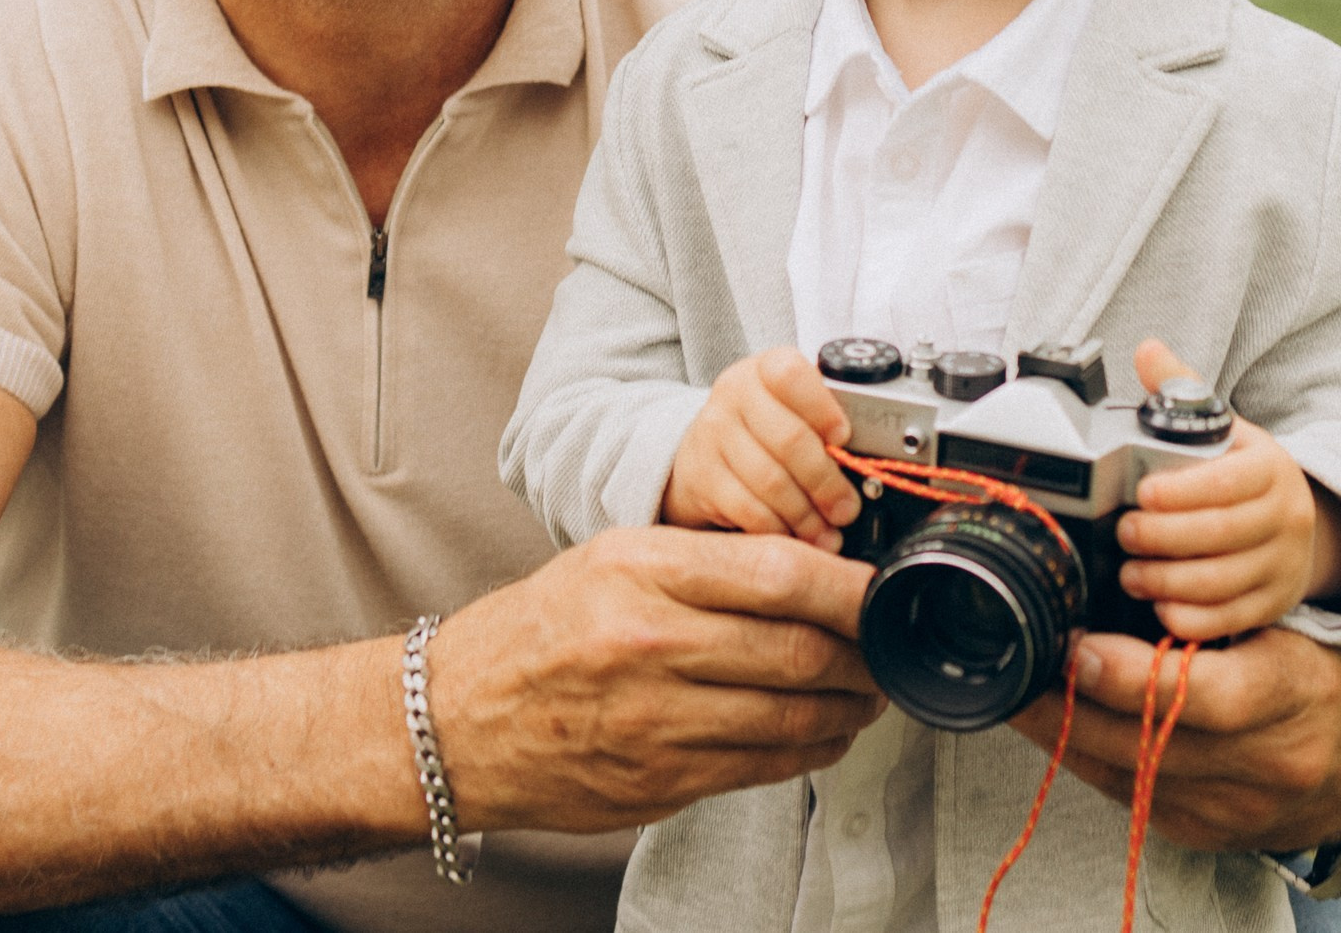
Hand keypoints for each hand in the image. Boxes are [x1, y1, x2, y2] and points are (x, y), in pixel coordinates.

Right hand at [426, 525, 883, 830]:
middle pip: (798, 649)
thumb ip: (704, 563)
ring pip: (793, 715)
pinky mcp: (661, 780)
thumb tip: (807, 573)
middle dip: (863, 653)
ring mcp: (655, 719)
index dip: (850, 587)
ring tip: (866, 693)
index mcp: (639, 571)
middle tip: (885, 647)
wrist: (455, 720)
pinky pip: (764, 767)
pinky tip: (823, 733)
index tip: (881, 591)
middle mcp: (648, 642)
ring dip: (849, 707)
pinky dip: (811, 750)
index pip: (777, 573)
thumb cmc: (538, 633)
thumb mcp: (611, 561)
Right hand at [659, 347, 860, 551]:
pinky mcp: (701, 476)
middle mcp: (734, 395)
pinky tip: (794, 535)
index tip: (844, 438)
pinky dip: (779, 529)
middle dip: (826, 482)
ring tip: (826, 531)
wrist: (705, 450)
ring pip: (771, 481)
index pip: (791, 376)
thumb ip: (827, 419)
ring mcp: (713, 434)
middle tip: (846, 509)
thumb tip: (873, 457)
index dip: (823, 409)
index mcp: (764, 369)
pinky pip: (749, 509)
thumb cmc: (764, 428)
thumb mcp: (793, 407)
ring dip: (807, 515)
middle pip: (789, 439)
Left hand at [1011, 629, 1340, 851]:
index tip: (1079, 648)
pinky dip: (1088, 758)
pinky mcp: (1205, 833)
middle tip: (1023, 663)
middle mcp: (1271, 761)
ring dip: (1065, 732)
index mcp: (1297, 693)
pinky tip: (1057, 726)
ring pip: (1130, 772)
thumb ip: (1217, 610)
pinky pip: (1130, 795)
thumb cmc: (1315, 676)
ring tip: (1018, 690)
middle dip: (1075, 704)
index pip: (1206, 693)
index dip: (1133, 676)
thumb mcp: (1287, 629)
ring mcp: (1237, 808)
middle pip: (1151, 741)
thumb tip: (1122, 575)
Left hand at [1118, 340, 1318, 639]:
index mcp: (1269, 467)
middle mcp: (1285, 517)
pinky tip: (1159, 606)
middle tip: (1124, 533)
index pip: (1227, 482)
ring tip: (1131, 572)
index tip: (1142, 494)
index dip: (1182, 492)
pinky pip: (1230, 619)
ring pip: (1224, 581)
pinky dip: (1191, 618)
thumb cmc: (1241, 471)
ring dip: (1169, 581)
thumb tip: (1147, 349)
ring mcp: (1283, 565)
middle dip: (1164, 537)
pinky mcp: (1273, 604)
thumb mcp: (1221, 426)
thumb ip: (1182, 389)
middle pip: (1222, 535)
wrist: (1297, 520)